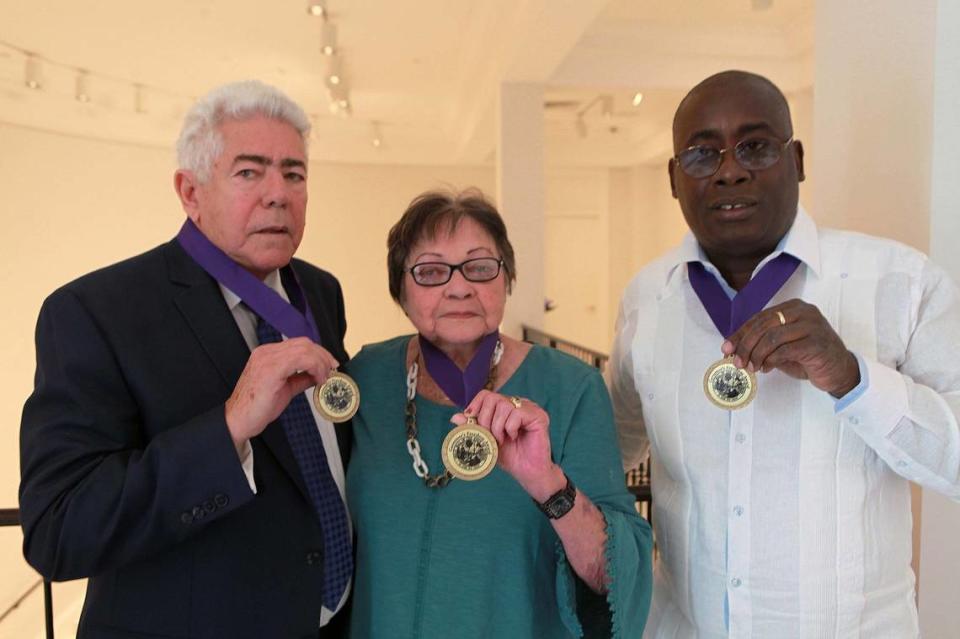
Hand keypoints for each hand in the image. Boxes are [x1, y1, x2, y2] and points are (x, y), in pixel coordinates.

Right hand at [225, 337, 338, 450]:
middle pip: (304, 343)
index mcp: (268, 354)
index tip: (329, 365)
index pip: (299, 344)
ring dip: (320, 362)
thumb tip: (317, 375)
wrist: (238, 420)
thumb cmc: (256, 407)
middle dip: (323, 356)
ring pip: (304, 348)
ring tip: (324, 378)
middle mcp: (266, 352)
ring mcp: (267, 359)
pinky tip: (317, 380)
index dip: (318, 352)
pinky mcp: (271, 369)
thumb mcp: (285, 389)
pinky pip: (300, 359)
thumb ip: (301, 379)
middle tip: (331, 370)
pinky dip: (314, 367)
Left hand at [451, 390, 564, 499]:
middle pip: (493, 397)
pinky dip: (510, 428)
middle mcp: (518, 404)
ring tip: (501, 440)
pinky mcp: (538, 416)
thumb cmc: (509, 457)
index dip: (475, 405)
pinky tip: (514, 438)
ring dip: (497, 427)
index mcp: (506, 406)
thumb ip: (472, 428)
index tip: (470, 418)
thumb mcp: (486, 441)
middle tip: (489, 436)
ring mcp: (530, 408)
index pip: (486, 394)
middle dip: (484, 419)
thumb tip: (455, 417)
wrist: (527, 473)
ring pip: (503, 405)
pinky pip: (517, 414)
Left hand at [722, 299, 859, 397]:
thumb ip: (762, 343)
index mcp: (792, 308)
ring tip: (752, 367)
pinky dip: (770, 360)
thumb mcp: (781, 347)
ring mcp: (811, 326)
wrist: (840, 371)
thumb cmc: (808, 357)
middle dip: (746, 345)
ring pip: (772, 337)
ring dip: (756, 355)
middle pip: (764, 325)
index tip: (726, 348)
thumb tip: (733, 349)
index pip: (759, 318)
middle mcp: (803, 312)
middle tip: (738, 362)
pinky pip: (785, 350)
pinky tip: (766, 368)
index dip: (740, 333)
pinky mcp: (816, 343)